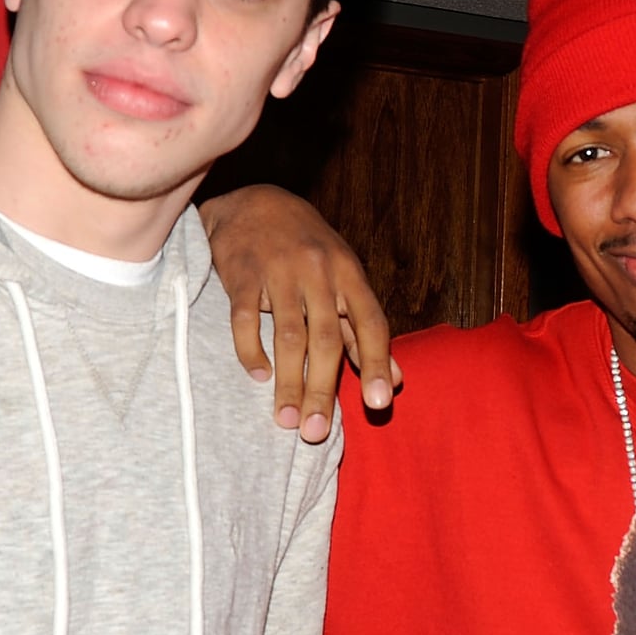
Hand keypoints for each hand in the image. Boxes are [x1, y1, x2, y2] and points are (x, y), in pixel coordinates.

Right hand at [196, 185, 397, 441]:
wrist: (253, 202)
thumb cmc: (307, 248)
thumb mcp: (344, 278)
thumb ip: (363, 330)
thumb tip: (394, 380)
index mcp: (349, 274)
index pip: (371, 323)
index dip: (377, 363)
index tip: (379, 403)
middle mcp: (319, 272)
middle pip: (325, 339)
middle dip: (322, 390)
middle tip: (316, 432)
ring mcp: (279, 272)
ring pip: (288, 336)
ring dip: (288, 383)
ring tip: (285, 420)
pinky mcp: (241, 275)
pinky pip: (245, 320)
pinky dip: (251, 351)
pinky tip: (258, 376)